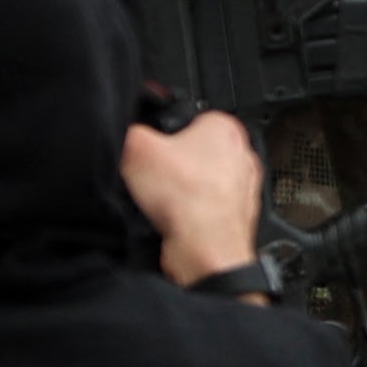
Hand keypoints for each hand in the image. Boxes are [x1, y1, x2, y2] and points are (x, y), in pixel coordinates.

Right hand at [120, 111, 265, 292]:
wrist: (206, 247)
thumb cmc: (188, 199)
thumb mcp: (137, 149)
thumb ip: (130, 131)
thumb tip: (124, 131)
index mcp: (224, 126)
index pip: (188, 118)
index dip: (162, 135)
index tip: (151, 148)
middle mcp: (240, 154)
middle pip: (192, 152)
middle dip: (171, 164)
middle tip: (155, 177)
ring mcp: (242, 187)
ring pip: (197, 182)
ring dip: (178, 192)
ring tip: (164, 201)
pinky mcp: (236, 214)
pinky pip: (203, 208)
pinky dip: (188, 214)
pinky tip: (175, 218)